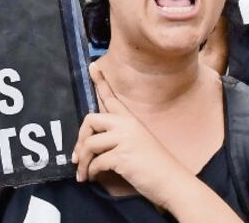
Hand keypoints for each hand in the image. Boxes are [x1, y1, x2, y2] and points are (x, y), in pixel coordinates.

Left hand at [72, 69, 188, 208]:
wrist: (171, 182)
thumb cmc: (154, 165)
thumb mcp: (138, 143)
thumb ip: (118, 137)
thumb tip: (93, 142)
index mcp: (131, 120)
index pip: (112, 97)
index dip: (100, 81)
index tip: (92, 66)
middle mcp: (127, 125)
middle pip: (91, 119)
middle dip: (79, 138)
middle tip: (77, 156)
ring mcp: (125, 139)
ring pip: (90, 143)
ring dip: (83, 162)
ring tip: (83, 173)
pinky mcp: (122, 156)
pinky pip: (96, 161)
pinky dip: (91, 171)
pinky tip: (93, 177)